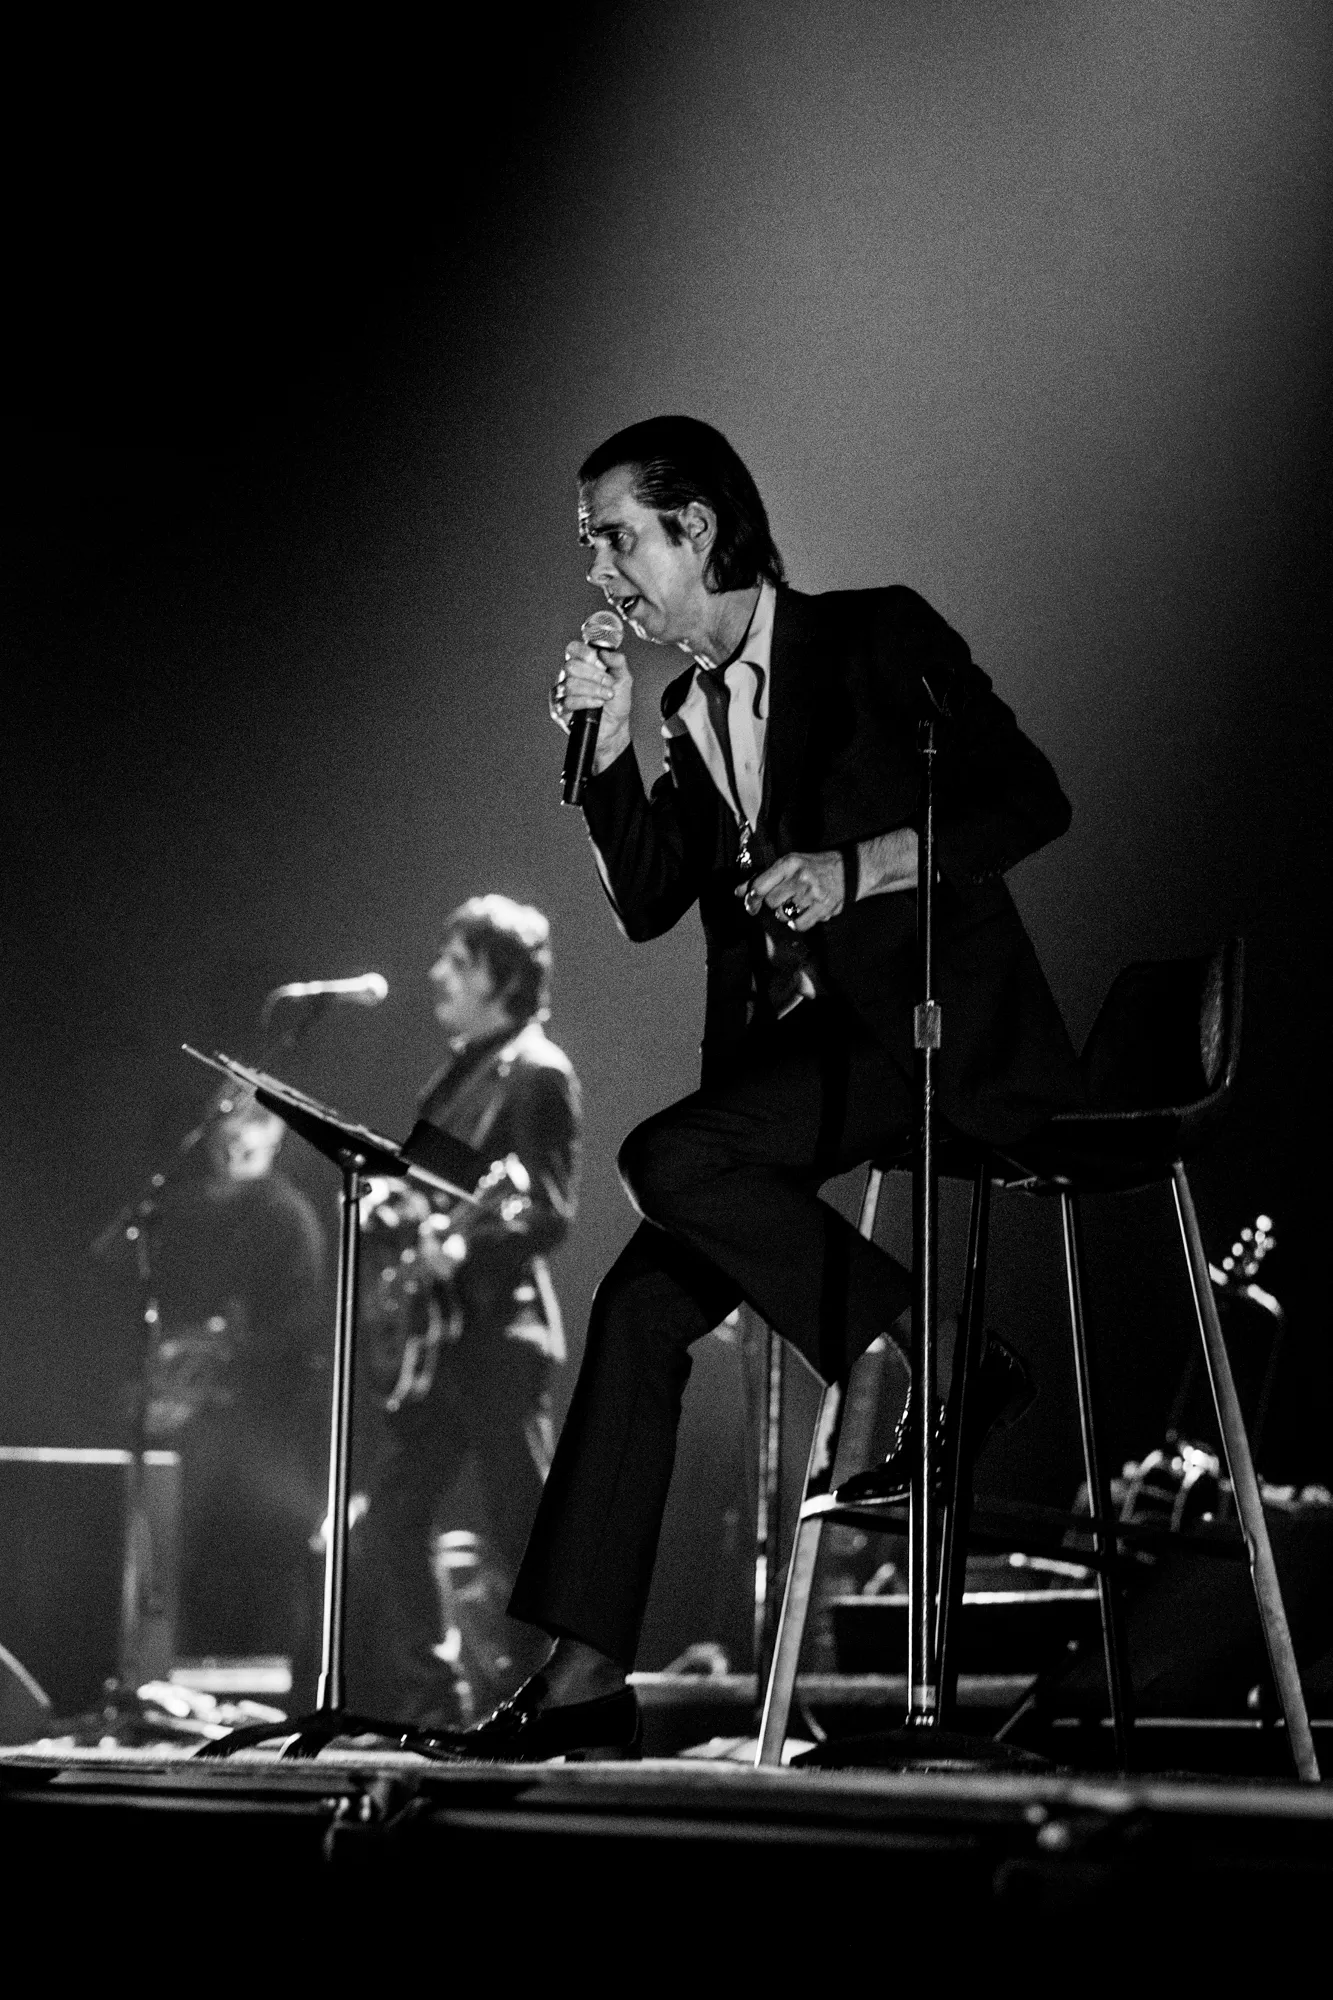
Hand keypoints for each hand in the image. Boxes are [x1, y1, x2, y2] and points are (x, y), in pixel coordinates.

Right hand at [550, 639, 633, 770]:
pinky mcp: (559, 709)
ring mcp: (562, 692)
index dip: (584, 653)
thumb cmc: (616, 703)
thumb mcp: (624, 679)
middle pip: (571, 666)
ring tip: (606, 696)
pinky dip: (586, 702)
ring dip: (593, 690)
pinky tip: (597, 705)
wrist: (615, 728)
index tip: (599, 661)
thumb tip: (604, 652)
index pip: (573, 649)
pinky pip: (568, 701)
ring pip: (570, 684)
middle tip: (609, 683)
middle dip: (594, 675)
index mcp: (581, 664)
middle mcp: (568, 676)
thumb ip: (617, 661)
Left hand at [739, 849, 846, 931]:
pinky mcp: (823, 908)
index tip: (752, 902)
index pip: (759, 885)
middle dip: (773, 904)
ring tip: (797, 904)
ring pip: (783, 914)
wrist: (850, 870)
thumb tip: (739, 891)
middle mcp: (800, 877)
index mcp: (789, 863)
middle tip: (784, 899)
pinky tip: (803, 914)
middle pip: (770, 902)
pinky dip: (797, 923)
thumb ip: (763, 878)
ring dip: (786, 913)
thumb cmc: (816, 867)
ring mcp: (812, 894)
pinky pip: (798, 925)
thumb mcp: (790, 864)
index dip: (752, 897)